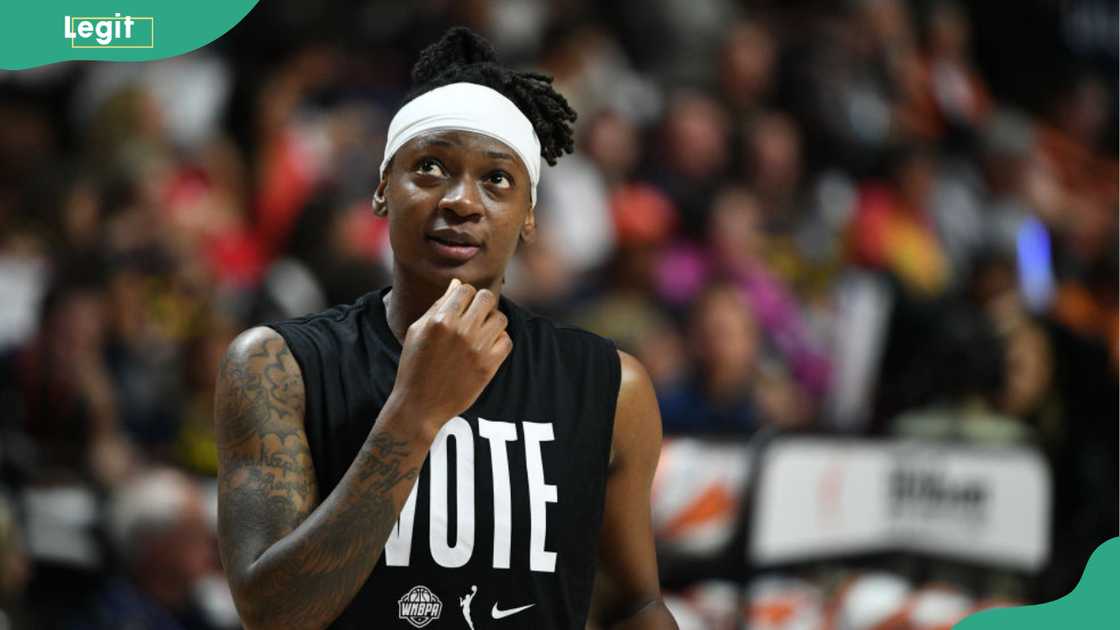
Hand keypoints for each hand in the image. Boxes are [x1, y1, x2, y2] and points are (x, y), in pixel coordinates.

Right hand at [388, 279, 511, 438]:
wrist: (420, 405)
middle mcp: (461, 331)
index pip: (465, 289)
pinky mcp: (489, 365)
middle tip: (475, 315)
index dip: (464, 295)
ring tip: (481, 332)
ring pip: (500, 317)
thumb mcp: (417, 331)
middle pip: (487, 298)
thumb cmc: (414, 366)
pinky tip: (487, 347)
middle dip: (481, 303)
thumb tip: (457, 284)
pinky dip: (500, 341)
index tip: (462, 306)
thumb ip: (438, 305)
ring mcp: (477, 348)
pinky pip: (507, 340)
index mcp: (440, 320)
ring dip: (492, 321)